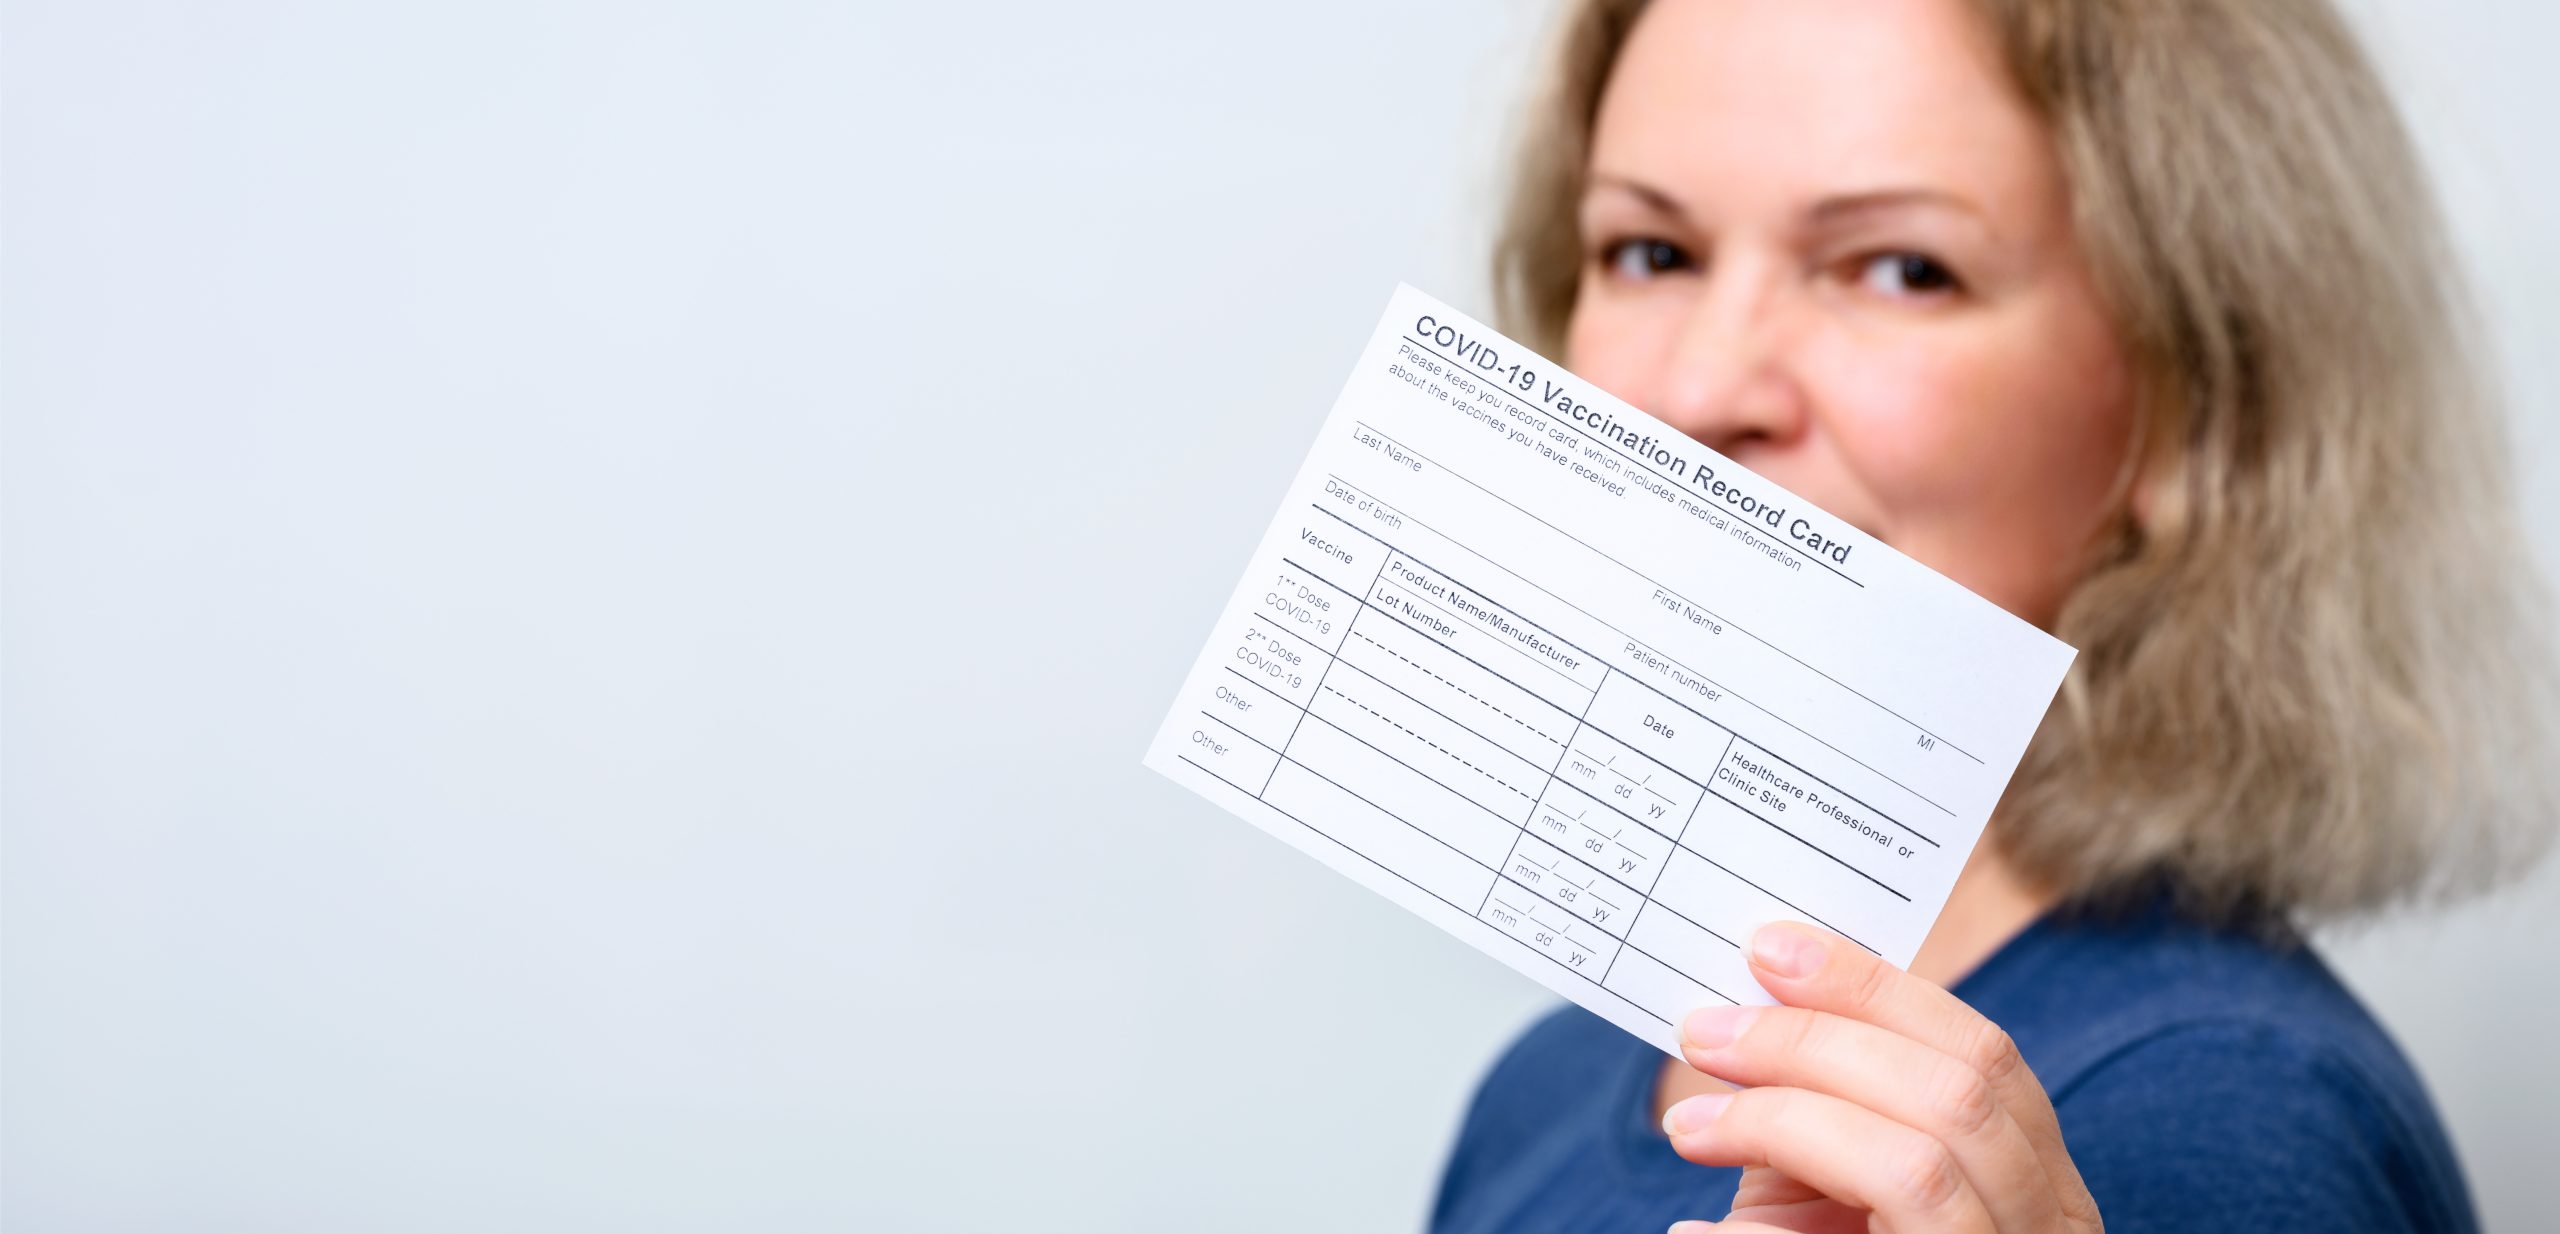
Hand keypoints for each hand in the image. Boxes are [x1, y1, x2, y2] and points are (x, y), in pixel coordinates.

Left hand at [1660, 921, 2102, 1233]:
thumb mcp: (1835, 1204)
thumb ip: (1813, 1121)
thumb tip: (1739, 1020)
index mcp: (2040, 1188)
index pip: (1983, 1056)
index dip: (1877, 988)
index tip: (1771, 947)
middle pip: (1958, 1089)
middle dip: (1821, 1037)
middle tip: (1707, 1028)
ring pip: (1924, 1159)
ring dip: (1790, 1110)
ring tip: (1691, 1119)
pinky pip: (1875, 1232)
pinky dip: (1776, 1202)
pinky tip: (1702, 1206)